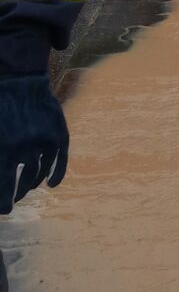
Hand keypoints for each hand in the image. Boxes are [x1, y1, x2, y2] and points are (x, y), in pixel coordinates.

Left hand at [0, 79, 68, 212]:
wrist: (18, 80)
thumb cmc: (1, 107)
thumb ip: (0, 156)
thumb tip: (2, 182)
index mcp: (3, 148)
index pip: (4, 186)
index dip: (3, 203)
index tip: (3, 211)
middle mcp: (23, 148)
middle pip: (18, 184)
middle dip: (12, 195)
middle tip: (10, 201)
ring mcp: (42, 141)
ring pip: (37, 173)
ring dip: (30, 184)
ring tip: (25, 188)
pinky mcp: (58, 135)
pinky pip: (59, 161)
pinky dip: (56, 174)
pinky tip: (51, 184)